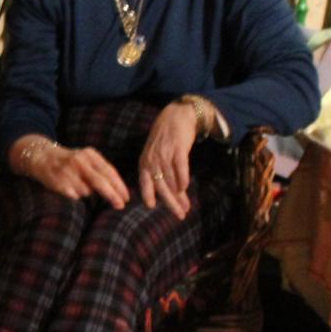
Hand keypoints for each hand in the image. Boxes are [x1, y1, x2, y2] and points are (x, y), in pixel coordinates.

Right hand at [14, 134, 130, 207]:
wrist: (41, 157)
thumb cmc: (69, 161)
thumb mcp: (86, 159)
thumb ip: (100, 170)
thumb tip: (118, 189)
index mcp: (90, 154)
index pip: (109, 171)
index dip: (119, 186)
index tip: (126, 197)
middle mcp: (79, 161)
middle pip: (101, 182)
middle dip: (113, 195)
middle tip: (121, 206)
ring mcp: (68, 172)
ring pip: (87, 191)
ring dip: (88, 194)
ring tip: (79, 187)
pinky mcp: (59, 182)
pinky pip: (75, 195)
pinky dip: (76, 195)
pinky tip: (71, 190)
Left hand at [136, 102, 199, 219]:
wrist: (177, 115)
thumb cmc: (166, 139)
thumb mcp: (154, 154)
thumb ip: (157, 171)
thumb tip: (167, 192)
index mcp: (145, 162)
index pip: (143, 182)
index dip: (147, 194)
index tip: (151, 206)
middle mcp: (153, 159)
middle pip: (160, 186)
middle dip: (169, 203)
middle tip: (179, 216)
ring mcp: (165, 153)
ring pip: (171, 179)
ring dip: (180, 196)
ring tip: (186, 207)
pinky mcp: (178, 147)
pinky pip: (180, 166)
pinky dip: (182, 178)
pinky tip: (185, 188)